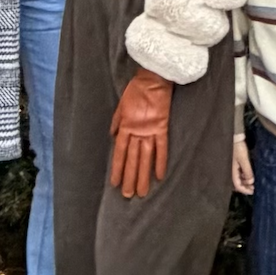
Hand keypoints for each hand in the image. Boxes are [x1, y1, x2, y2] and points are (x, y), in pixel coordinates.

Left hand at [110, 68, 172, 196]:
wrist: (152, 79)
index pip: (120, 153)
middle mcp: (137, 132)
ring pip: (145, 158)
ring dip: (143, 175)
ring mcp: (150, 131)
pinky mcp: (162, 128)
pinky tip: (160, 176)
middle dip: (130, 178)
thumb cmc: (135, 90)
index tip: (116, 183)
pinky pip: (162, 148)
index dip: (118, 168)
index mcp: (125, 127)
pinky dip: (161, 162)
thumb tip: (113, 136)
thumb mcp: (120, 105)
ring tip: (142, 191)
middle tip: (128, 195)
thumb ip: (117, 122)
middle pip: (132, 159)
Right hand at [231, 134, 254, 197]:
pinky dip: (245, 176)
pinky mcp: (236, 164)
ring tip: (254, 182)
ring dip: (246, 182)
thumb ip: (247, 171)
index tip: (252, 191)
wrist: (235, 137)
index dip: (245, 190)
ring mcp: (234, 167)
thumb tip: (251, 182)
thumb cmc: (238, 148)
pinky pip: (240, 173)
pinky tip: (250, 176)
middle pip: (238, 183)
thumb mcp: (244, 159)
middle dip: (246, 187)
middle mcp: (232, 171)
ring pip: (240, 179)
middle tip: (255, 188)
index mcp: (232, 171)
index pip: (237, 185)